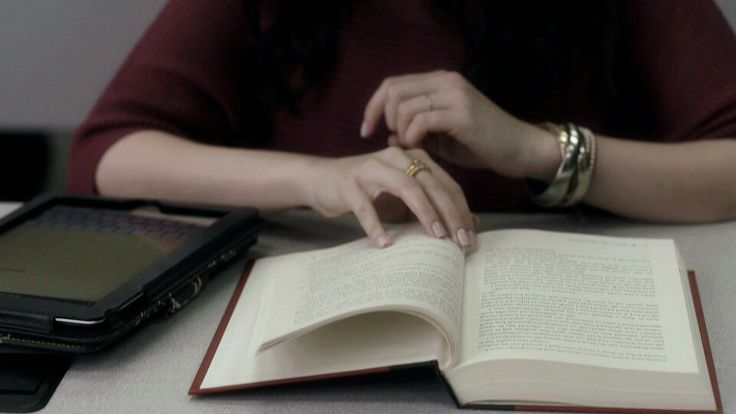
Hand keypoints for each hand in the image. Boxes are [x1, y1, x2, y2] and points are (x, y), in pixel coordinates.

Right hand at [304, 147, 475, 247]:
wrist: (322, 180)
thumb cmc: (368, 192)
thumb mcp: (403, 200)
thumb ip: (433, 208)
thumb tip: (470, 224)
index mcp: (413, 158)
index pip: (446, 183)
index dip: (461, 210)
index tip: (470, 237)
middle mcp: (396, 158)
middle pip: (432, 184)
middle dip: (450, 213)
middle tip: (460, 241)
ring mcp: (372, 169)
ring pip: (406, 187)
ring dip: (425, 212)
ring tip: (436, 236)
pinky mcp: (350, 184)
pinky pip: (366, 207)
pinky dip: (376, 226)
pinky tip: (385, 244)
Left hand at [360, 70, 558, 179]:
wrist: (520, 149)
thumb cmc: (481, 145)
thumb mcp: (442, 138)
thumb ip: (416, 132)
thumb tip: (389, 136)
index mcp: (440, 81)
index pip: (392, 84)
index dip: (373, 106)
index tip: (366, 131)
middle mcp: (446, 82)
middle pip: (394, 91)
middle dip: (384, 118)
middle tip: (394, 140)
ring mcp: (455, 95)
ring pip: (405, 106)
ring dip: (401, 131)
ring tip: (412, 146)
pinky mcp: (462, 114)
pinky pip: (421, 121)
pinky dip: (412, 136)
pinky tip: (420, 148)